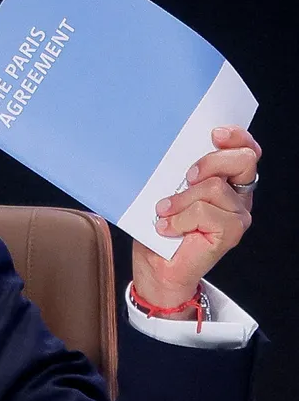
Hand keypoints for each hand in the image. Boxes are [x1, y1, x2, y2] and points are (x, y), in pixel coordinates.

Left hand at [131, 126, 260, 317]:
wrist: (155, 266)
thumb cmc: (159, 228)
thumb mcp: (166, 191)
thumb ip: (178, 172)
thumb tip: (169, 151)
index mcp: (226, 180)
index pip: (245, 150)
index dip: (236, 137)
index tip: (214, 133)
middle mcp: (237, 195)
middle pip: (243, 160)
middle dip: (210, 162)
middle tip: (185, 177)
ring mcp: (237, 214)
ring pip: (215, 188)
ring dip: (181, 199)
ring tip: (164, 212)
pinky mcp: (232, 232)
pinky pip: (205, 212)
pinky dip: (180, 218)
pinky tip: (168, 228)